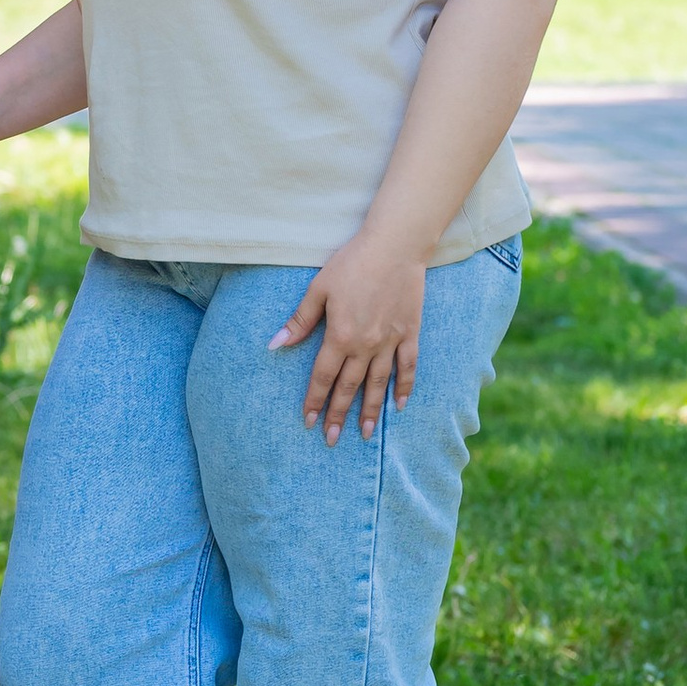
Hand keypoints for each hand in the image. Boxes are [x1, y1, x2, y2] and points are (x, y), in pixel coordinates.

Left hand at [270, 231, 426, 441]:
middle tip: (331, 439)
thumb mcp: (319, 289)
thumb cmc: (352, 264)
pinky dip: (404, 388)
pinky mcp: (410, 334)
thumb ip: (300, 321)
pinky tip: (399, 406)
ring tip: (365, 434)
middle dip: (338, 414)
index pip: (323, 377)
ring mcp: (391, 342)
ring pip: (378, 384)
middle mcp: (366, 345)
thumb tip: (276, 345)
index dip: (314, 400)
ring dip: (371, 411)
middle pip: (349, 387)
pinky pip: (408, 368)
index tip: (308, 422)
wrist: (395, 246)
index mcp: (340, 336)